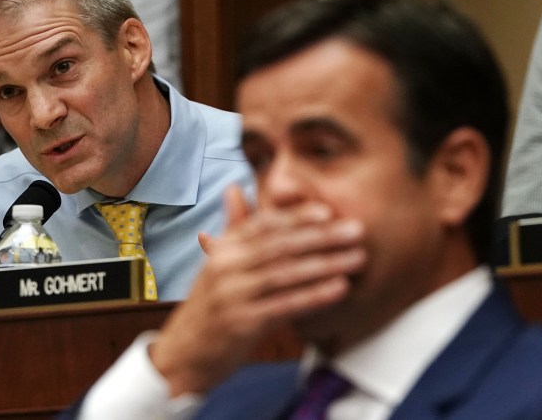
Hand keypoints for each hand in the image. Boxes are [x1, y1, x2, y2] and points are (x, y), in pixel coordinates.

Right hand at [149, 185, 366, 396]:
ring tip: (357, 258)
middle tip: (356, 231)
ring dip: (326, 264)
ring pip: (285, 274)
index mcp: (222, 250)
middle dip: (322, 237)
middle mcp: (224, 267)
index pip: (263, 225)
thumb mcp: (217, 264)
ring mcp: (232, 295)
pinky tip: (339, 289)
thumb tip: (234, 188)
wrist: (184, 353)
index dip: (297, 217)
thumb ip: (232, 228)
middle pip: (279, 246)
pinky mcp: (242, 323)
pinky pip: (285, 305)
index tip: (328, 212)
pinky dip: (314, 295)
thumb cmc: (210, 306)